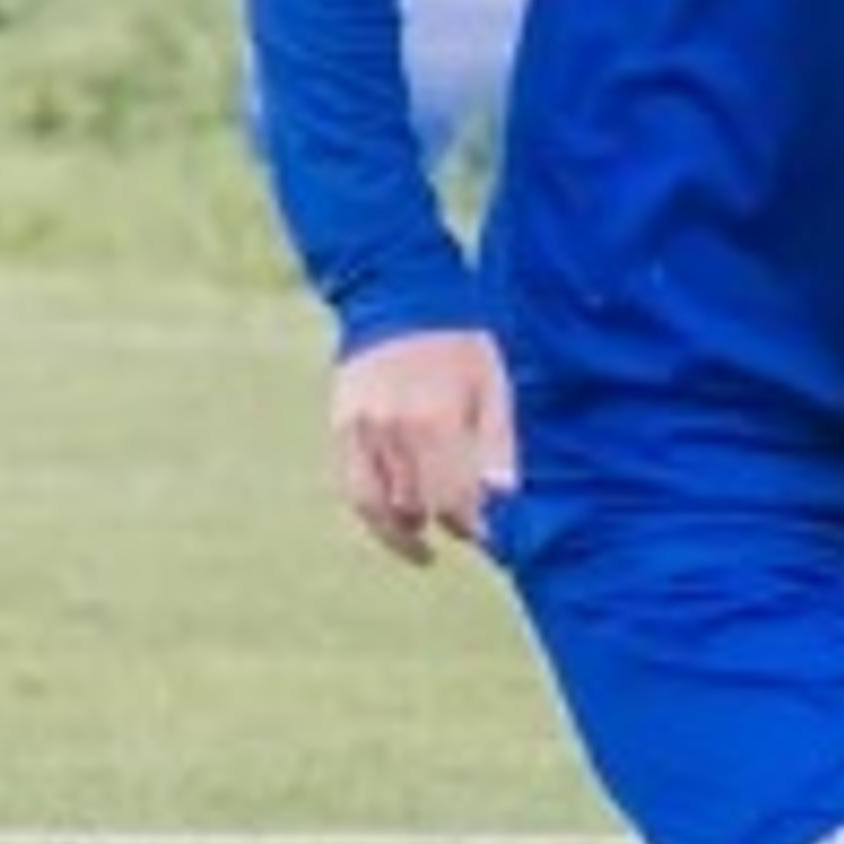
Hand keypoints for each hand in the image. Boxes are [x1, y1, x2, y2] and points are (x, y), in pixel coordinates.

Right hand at [328, 328, 516, 565]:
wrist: (399, 298)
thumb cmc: (458, 344)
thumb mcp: (494, 386)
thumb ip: (498, 444)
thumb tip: (501, 496)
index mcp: (436, 421)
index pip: (452, 499)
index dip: (471, 524)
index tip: (486, 533)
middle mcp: (394, 431)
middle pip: (416, 506)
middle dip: (442, 524)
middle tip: (462, 531)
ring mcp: (362, 430)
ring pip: (377, 505)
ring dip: (401, 530)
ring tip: (420, 545)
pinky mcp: (342, 427)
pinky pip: (351, 485)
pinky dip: (371, 510)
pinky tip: (391, 518)